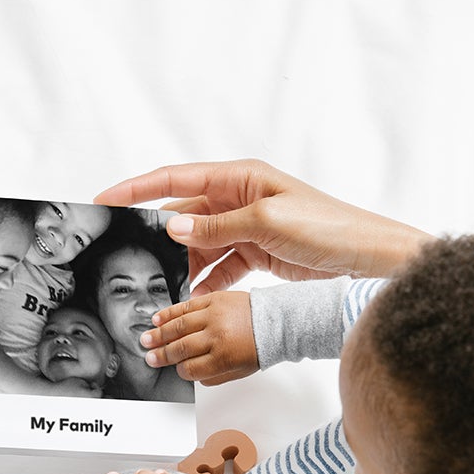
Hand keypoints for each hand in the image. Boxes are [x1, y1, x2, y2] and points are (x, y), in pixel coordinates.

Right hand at [96, 159, 432, 294]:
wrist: (367, 262)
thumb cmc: (330, 229)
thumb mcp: (267, 222)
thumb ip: (216, 225)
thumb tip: (172, 224)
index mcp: (241, 178)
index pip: (176, 179)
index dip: (137, 189)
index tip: (106, 199)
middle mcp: (240, 199)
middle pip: (184, 214)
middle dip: (156, 234)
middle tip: (127, 254)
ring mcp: (246, 228)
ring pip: (198, 245)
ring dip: (180, 263)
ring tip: (157, 282)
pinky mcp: (256, 255)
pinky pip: (217, 267)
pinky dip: (204, 281)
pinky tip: (189, 295)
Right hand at [140, 290, 256, 384]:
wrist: (275, 321)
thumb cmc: (260, 346)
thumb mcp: (240, 370)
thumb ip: (214, 377)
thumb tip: (192, 374)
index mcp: (224, 357)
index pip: (190, 369)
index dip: (180, 371)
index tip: (176, 369)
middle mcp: (217, 335)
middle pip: (181, 348)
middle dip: (162, 355)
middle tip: (149, 357)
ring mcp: (214, 315)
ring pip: (179, 326)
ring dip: (159, 334)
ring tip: (146, 339)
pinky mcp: (214, 299)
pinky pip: (186, 306)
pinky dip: (170, 312)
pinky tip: (158, 319)